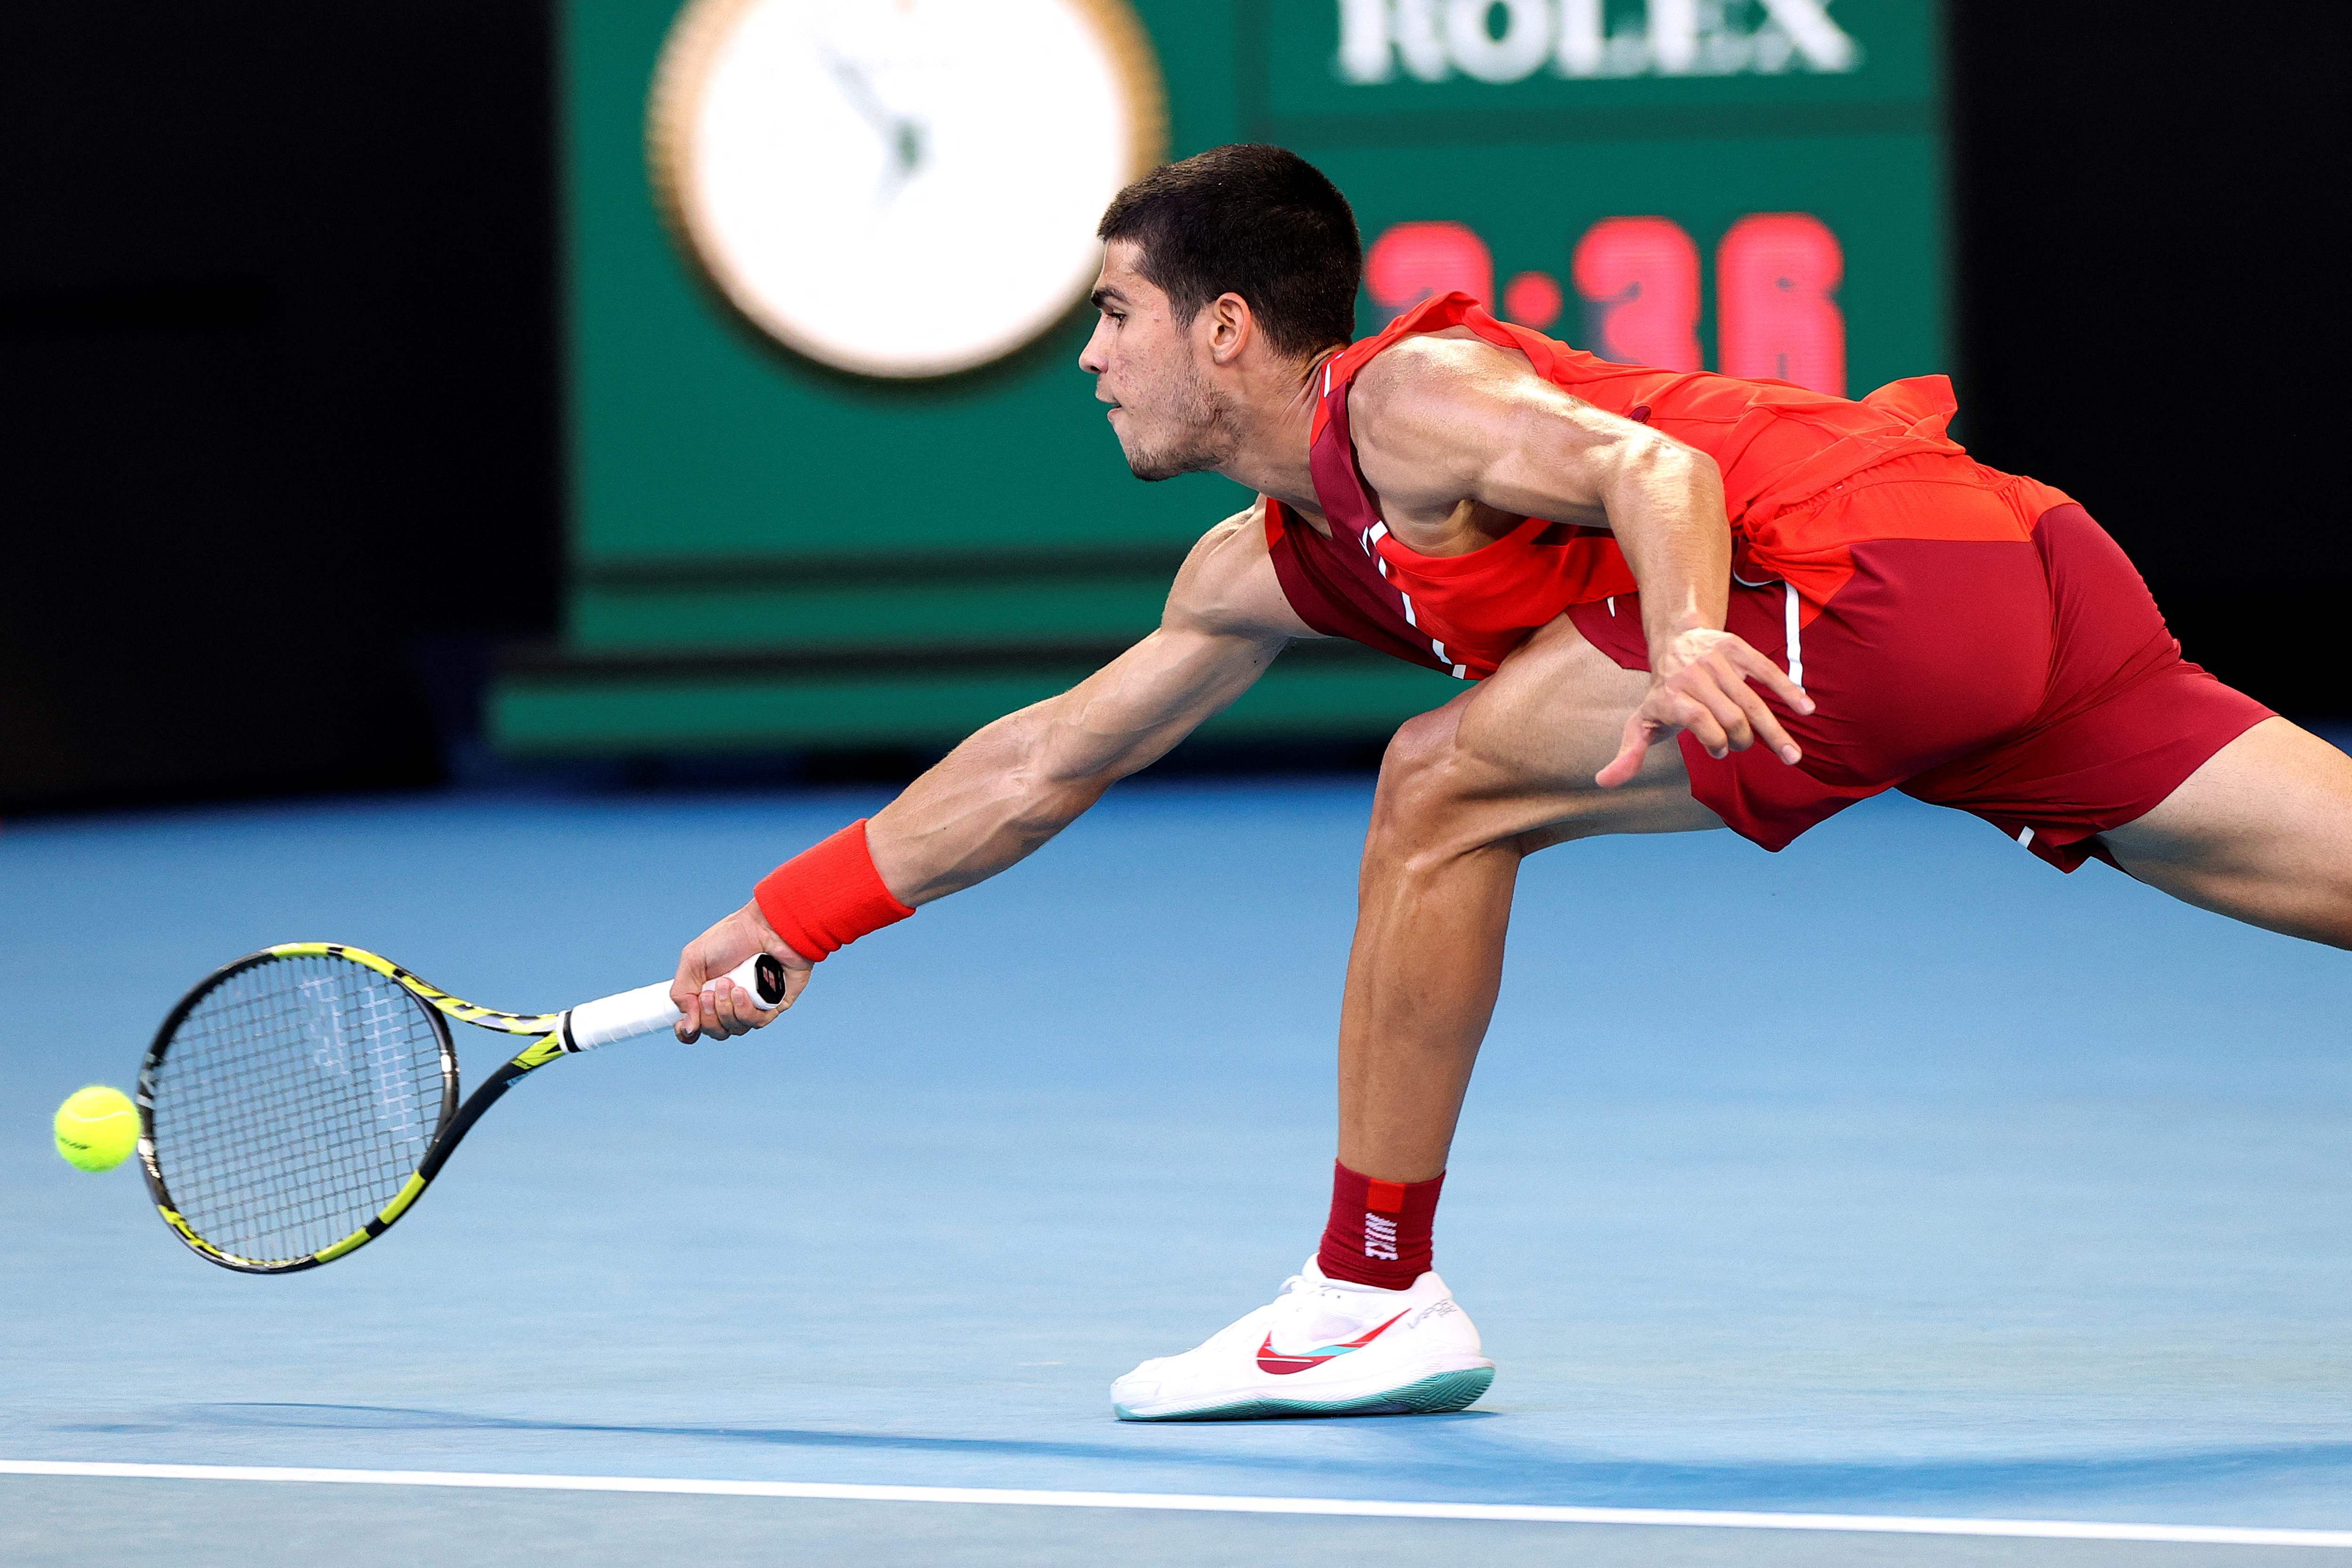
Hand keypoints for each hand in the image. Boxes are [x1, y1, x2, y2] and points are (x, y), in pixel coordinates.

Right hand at [670, 900, 812, 1042]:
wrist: (767, 925)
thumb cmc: (732, 936)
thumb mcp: (694, 959)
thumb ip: (682, 991)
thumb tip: (687, 1025)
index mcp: (709, 993)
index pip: (696, 1026)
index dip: (688, 1032)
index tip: (685, 1026)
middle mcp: (731, 1003)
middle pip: (715, 1031)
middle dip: (709, 1015)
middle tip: (710, 992)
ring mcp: (753, 1005)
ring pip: (735, 1029)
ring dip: (726, 1010)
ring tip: (730, 984)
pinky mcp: (774, 1005)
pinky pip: (757, 1023)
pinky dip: (746, 1010)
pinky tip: (744, 992)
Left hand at [1596, 628, 1813, 787]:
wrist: (1675, 641)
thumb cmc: (1662, 693)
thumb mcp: (1641, 723)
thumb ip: (1628, 754)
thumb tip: (1603, 782)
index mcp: (1670, 697)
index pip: (1699, 722)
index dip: (1714, 742)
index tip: (1719, 752)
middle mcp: (1693, 676)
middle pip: (1730, 716)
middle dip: (1742, 739)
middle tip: (1744, 746)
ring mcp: (1717, 661)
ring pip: (1752, 701)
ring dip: (1775, 732)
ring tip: (1793, 758)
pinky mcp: (1738, 649)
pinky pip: (1767, 671)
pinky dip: (1788, 691)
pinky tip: (1806, 709)